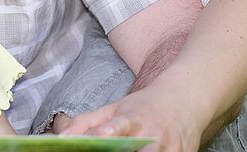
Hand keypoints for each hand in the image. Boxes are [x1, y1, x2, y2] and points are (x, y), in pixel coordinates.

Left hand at [57, 87, 201, 151]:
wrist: (185, 99)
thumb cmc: (144, 106)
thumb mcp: (115, 108)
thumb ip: (87, 123)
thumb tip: (61, 138)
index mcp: (134, 118)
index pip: (121, 125)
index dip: (111, 131)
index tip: (103, 134)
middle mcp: (154, 134)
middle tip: (113, 150)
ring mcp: (171, 148)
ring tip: (130, 150)